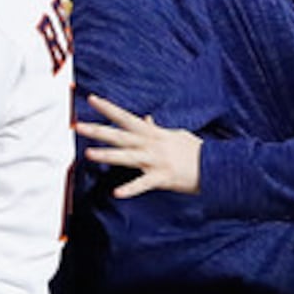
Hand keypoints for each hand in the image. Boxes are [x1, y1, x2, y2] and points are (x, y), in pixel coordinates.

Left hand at [75, 96, 201, 196]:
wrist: (216, 166)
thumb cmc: (194, 151)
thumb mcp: (175, 134)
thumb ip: (157, 129)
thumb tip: (146, 119)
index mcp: (153, 134)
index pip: (126, 118)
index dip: (108, 109)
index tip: (91, 99)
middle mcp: (152, 145)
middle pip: (120, 135)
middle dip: (98, 130)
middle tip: (77, 126)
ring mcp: (156, 161)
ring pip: (128, 157)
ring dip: (108, 155)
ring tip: (88, 153)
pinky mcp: (163, 178)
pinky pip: (144, 184)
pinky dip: (131, 189)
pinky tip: (117, 193)